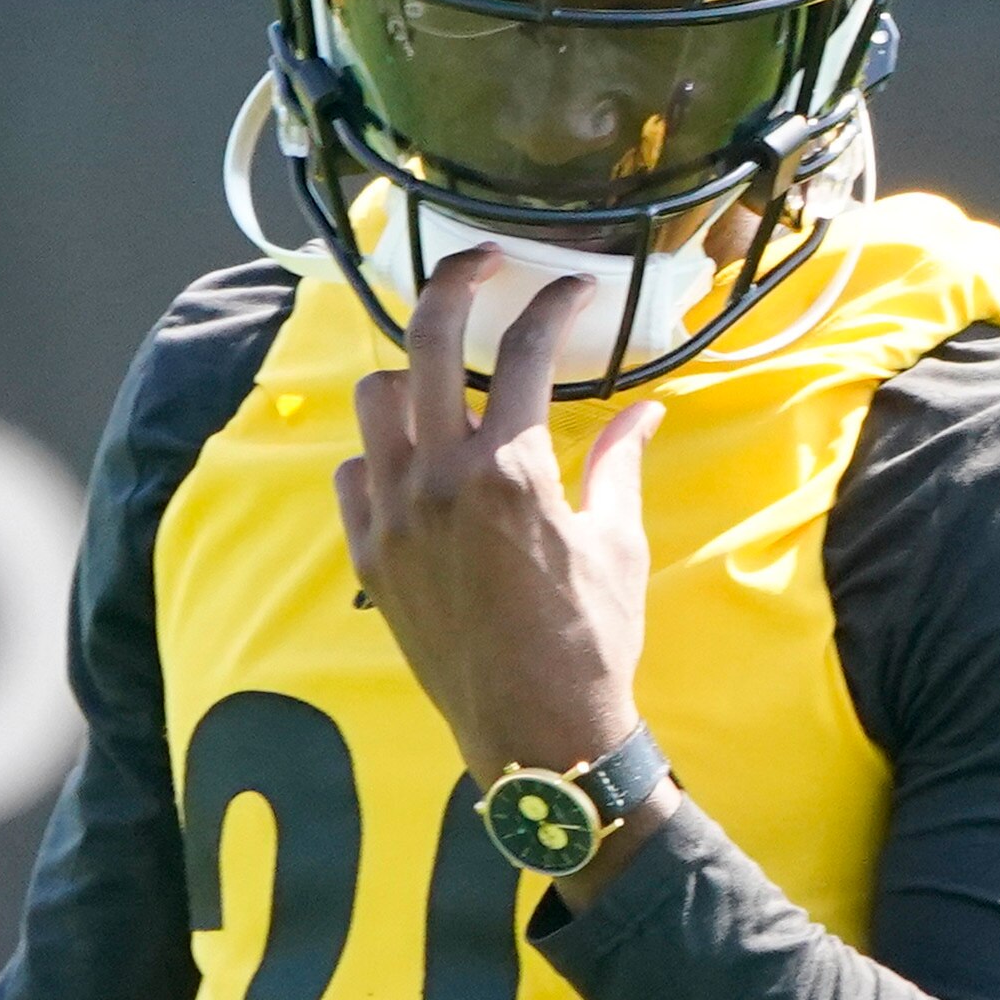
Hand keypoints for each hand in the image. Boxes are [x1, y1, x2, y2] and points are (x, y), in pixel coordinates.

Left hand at [335, 256, 676, 899]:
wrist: (536, 735)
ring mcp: (395, 517)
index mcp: (511, 470)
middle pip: (427, 341)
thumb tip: (647, 409)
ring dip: (410, 377)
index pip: (526, 352)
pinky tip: (414, 465)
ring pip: (374, 401)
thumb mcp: (617, 543)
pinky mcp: (371, 556)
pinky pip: (352, 473)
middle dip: (453, 283)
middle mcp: (440, 480)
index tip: (569, 284)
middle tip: (479, 264)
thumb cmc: (591, 642)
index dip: (552, 304)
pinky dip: (379, 455)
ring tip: (444, 384)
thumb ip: (619, 463)